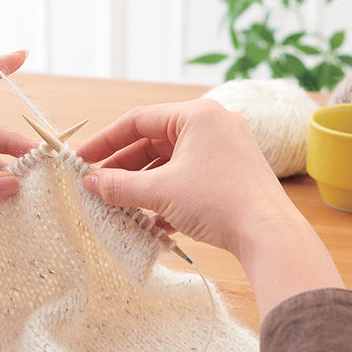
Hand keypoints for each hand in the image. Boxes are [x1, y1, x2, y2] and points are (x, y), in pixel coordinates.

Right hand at [78, 99, 342, 318]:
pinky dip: (167, 194)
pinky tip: (153, 220)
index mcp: (197, 115)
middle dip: (124, 167)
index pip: (138, 121)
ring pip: (171, 163)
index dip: (105, 141)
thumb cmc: (218, 202)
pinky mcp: (232, 174)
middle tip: (98, 185)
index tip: (82, 159)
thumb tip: (90, 183)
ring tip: (121, 206)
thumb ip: (120, 185)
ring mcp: (225, 150)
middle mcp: (213, 125)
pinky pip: (189, 177)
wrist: (269, 235)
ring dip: (144, 185)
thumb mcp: (160, 191)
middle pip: (154, 142)